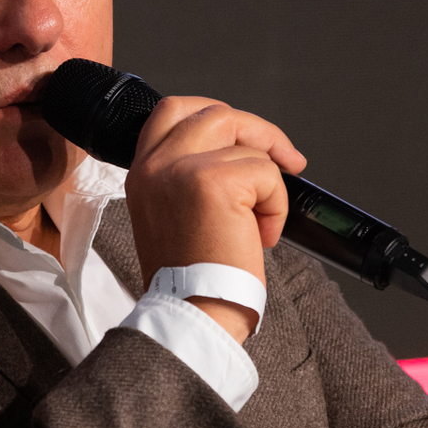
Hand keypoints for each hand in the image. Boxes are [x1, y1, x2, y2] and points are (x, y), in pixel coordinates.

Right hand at [124, 96, 305, 342]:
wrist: (192, 315)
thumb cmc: (192, 279)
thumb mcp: (172, 214)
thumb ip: (188, 175)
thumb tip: (240, 150)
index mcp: (142, 172)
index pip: (173, 111)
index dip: (217, 115)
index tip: (245, 138)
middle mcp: (155, 165)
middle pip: (215, 113)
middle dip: (258, 132)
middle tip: (285, 161)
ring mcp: (182, 169)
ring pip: (248, 146)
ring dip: (268, 186)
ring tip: (257, 225)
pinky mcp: (214, 182)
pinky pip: (267, 174)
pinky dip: (276, 206)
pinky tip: (260, 237)